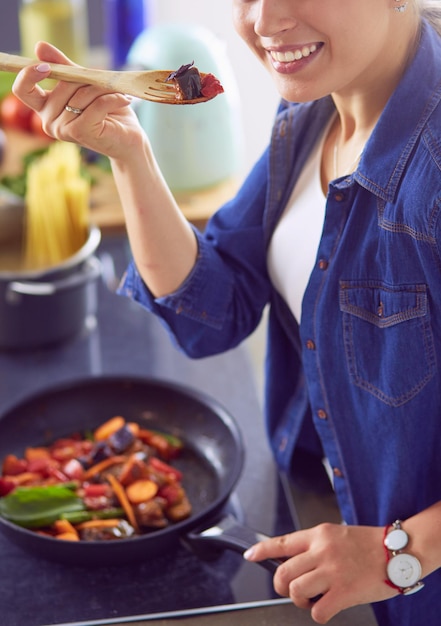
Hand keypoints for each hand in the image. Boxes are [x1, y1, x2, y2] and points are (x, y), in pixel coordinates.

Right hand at [12, 41, 142, 160]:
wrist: (129, 140)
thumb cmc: (108, 112)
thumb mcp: (86, 85)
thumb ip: (64, 68)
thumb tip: (39, 46)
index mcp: (45, 108)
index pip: (23, 90)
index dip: (29, 75)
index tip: (46, 66)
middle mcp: (48, 121)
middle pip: (63, 84)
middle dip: (88, 79)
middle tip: (107, 83)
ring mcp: (62, 129)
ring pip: (81, 94)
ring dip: (104, 89)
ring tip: (118, 94)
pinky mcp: (80, 133)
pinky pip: (96, 104)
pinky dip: (113, 98)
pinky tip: (124, 100)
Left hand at [244, 522, 395, 623]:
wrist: (397, 552)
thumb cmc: (369, 543)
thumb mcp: (337, 534)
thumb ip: (316, 545)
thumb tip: (295, 560)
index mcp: (319, 534)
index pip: (282, 542)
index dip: (262, 550)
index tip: (250, 555)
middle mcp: (322, 551)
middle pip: (283, 572)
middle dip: (281, 585)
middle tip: (291, 589)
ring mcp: (332, 572)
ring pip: (295, 590)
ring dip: (300, 599)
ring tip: (312, 598)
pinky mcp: (344, 592)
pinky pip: (317, 610)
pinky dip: (319, 613)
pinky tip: (328, 607)